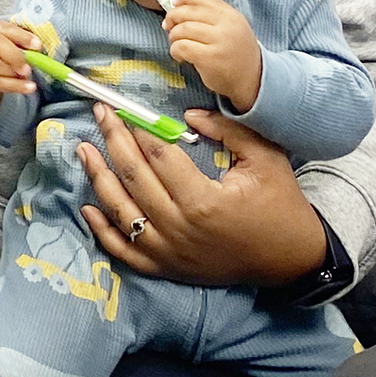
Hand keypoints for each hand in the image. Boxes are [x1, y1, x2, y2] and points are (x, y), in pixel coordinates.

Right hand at [0, 20, 39, 122]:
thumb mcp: (4, 40)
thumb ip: (19, 41)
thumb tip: (37, 46)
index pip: (5, 29)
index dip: (23, 37)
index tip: (38, 46)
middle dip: (16, 57)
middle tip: (28, 68)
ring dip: (15, 75)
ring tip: (28, 79)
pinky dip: (12, 86)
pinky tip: (25, 88)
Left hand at [77, 106, 325, 286]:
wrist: (292, 260)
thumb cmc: (281, 205)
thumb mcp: (266, 159)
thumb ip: (229, 130)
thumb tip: (188, 114)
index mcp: (203, 201)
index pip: (158, 156)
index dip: (138, 129)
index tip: (123, 108)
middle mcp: (179, 228)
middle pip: (134, 177)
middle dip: (113, 140)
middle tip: (99, 114)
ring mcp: (168, 252)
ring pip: (120, 211)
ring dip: (97, 178)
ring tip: (83, 149)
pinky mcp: (165, 268)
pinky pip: (123, 251)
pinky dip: (101, 230)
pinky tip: (86, 206)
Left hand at [163, 0, 261, 111]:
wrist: (252, 79)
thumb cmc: (235, 51)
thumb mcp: (230, 26)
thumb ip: (209, 13)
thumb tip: (176, 3)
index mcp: (230, 14)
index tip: (174, 6)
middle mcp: (226, 25)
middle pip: (186, 12)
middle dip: (172, 18)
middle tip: (169, 27)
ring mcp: (219, 41)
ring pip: (181, 29)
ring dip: (174, 37)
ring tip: (178, 44)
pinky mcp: (209, 58)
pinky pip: (181, 47)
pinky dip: (175, 51)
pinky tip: (181, 56)